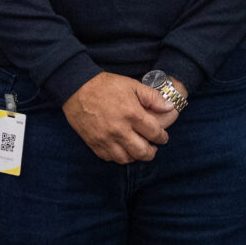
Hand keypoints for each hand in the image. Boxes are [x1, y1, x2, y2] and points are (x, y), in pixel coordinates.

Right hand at [61, 72, 176, 164]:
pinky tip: (122, 149)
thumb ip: (152, 97)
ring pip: (126, 159)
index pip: (154, 133)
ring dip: (136, 156)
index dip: (162, 137)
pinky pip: (110, 158)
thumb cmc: (105, 85)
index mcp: (131, 114)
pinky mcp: (94, 143)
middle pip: (142, 152)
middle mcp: (119, 130)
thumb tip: (169, 107)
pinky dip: (119, 156)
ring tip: (138, 149)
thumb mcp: (132, 85)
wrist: (76, 88)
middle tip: (153, 147)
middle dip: (152, 152)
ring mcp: (105, 139)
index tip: (162, 137)